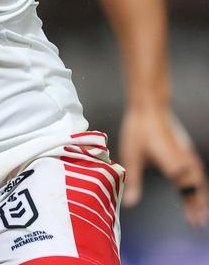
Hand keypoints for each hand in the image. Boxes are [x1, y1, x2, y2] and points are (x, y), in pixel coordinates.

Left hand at [119, 104, 206, 225]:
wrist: (149, 105)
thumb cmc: (139, 130)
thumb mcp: (132, 157)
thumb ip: (133, 181)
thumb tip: (129, 203)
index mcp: (175, 166)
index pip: (188, 191)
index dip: (191, 207)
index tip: (193, 222)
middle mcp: (185, 161)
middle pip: (197, 187)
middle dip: (197, 204)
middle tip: (197, 221)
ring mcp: (187, 153)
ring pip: (198, 177)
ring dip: (198, 193)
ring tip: (197, 207)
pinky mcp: (185, 146)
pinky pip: (195, 168)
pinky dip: (196, 180)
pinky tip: (192, 183)